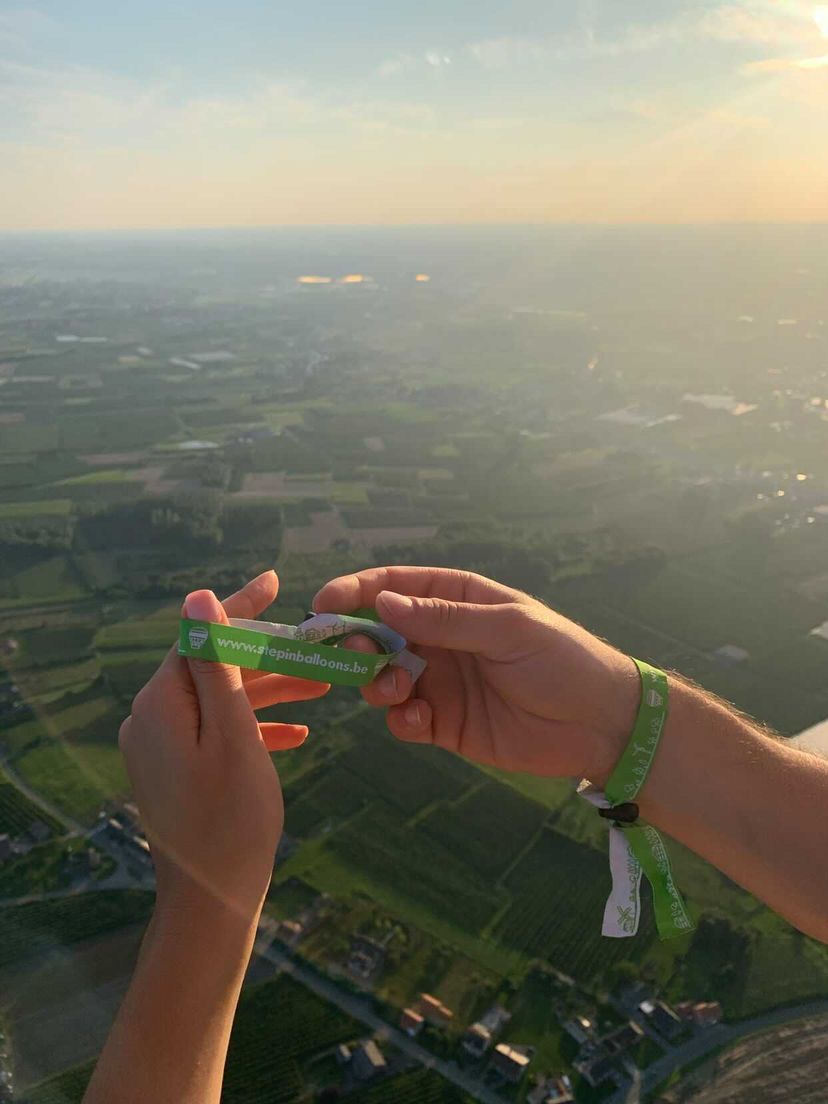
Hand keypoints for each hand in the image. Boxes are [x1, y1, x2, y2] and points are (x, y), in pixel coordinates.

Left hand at [119, 571, 328, 921]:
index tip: (277, 581)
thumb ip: (217, 663)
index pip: (200, 635)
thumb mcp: (233, 733)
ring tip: (324, 688)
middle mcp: (153, 718)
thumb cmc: (231, 818)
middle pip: (214, 667)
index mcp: (161, 702)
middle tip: (317, 648)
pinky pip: (219, 734)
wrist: (211, 900)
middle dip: (269, 656)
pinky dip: (256, 728)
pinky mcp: (177, 772)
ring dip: (271, 692)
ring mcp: (163, 747)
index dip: (240, 606)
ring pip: (222, 701)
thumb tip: (198, 597)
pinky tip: (299, 732)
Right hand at [313, 566, 639, 782]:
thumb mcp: (507, 629)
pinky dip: (401, 719)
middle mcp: (442, 637)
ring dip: (377, 683)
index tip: (322, 603)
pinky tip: (420, 720)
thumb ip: (444, 619)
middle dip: (358, 643)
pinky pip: (404, 719)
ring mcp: (441, 680)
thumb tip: (382, 603)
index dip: (355, 591)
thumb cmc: (562, 659)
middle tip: (356, 657)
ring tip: (399, 689)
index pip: (395, 586)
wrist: (600, 723)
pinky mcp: (445, 723)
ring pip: (384, 678)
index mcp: (458, 600)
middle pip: (379, 634)